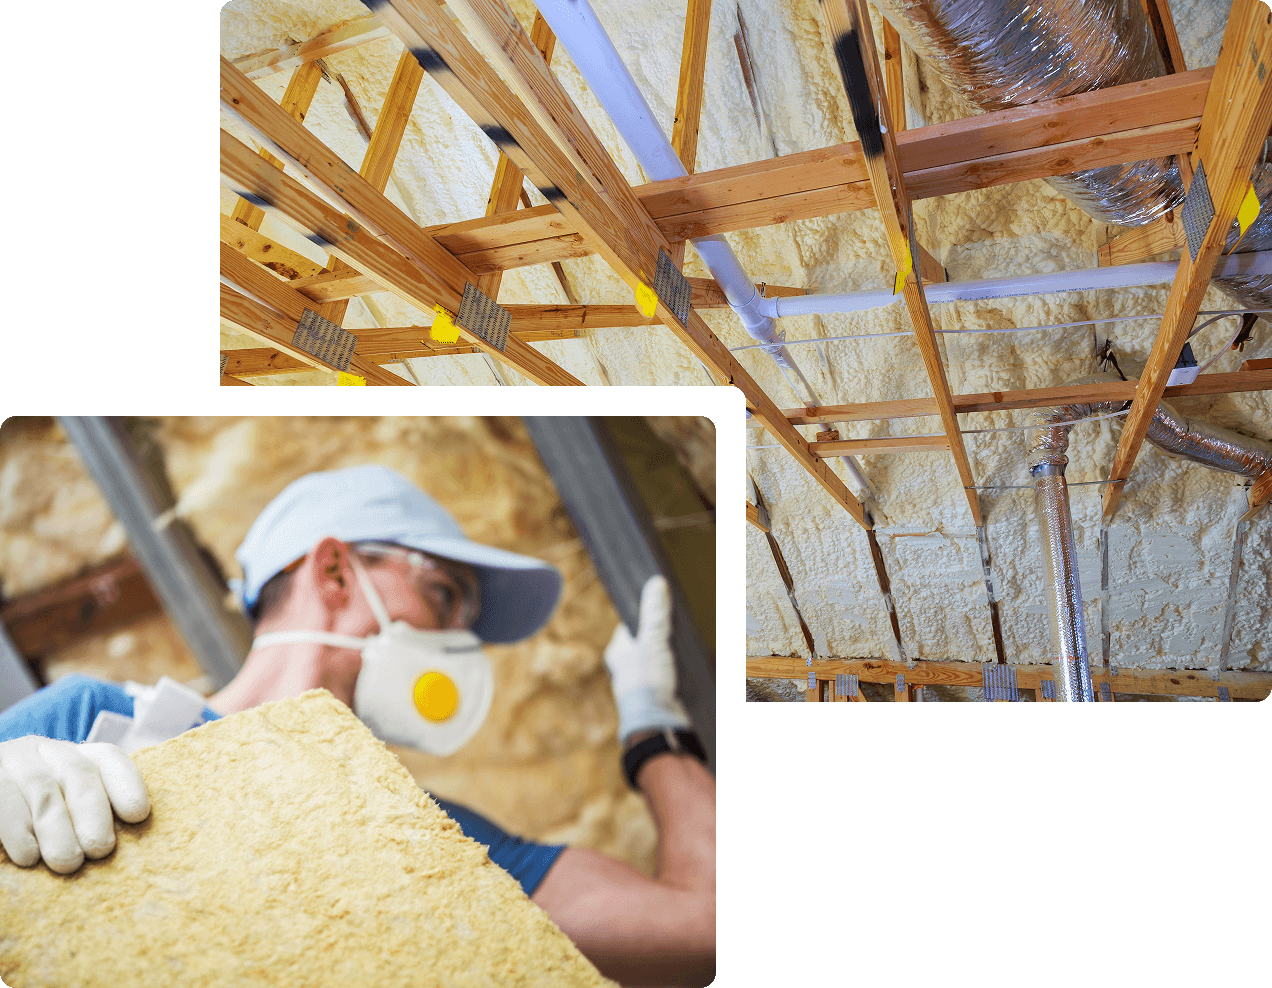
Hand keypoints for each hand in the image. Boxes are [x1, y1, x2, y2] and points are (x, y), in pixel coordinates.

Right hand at [0, 735, 150, 873]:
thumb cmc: (32, 817)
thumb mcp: (64, 807)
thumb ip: (89, 816)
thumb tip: (114, 847)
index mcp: (72, 755)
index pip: (107, 758)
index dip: (126, 783)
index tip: (138, 815)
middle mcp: (44, 751)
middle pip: (78, 772)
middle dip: (93, 811)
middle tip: (100, 849)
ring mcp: (12, 761)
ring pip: (42, 787)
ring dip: (58, 828)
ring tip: (69, 862)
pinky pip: (3, 799)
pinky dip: (17, 831)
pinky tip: (29, 857)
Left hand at [603, 575, 690, 745]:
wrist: (658, 723)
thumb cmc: (648, 683)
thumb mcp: (652, 642)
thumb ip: (654, 614)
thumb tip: (656, 584)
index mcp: (617, 652)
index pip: (630, 623)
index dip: (644, 612)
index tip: (658, 603)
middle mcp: (626, 665)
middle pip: (645, 638)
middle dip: (659, 633)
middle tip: (672, 626)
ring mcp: (641, 679)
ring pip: (656, 655)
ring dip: (668, 651)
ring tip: (678, 646)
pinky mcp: (656, 690)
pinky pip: (665, 671)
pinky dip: (673, 666)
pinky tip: (681, 664)